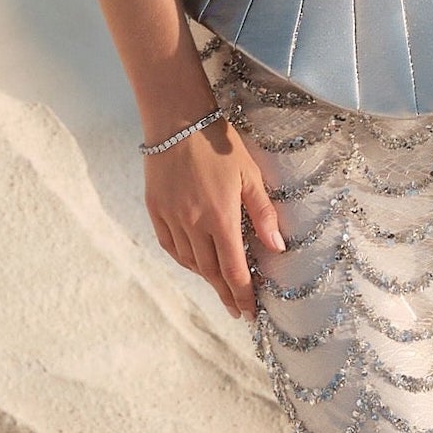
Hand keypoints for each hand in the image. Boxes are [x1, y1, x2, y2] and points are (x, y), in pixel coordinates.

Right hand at [145, 121, 285, 317]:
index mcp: (220, 217)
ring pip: (189, 261)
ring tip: (219, 286)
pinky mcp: (155, 209)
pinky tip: (193, 263)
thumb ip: (263, 213)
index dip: (242, 295)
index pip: (234, 270)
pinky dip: (183, 259)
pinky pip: (169, 245)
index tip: (249, 313)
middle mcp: (193, 224)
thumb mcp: (250, 175)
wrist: (177, 120)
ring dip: (205, 277)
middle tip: (235, 309)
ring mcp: (171, 218)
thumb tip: (277, 248)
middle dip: (225, 293)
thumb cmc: (220, 144)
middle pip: (210, 271)